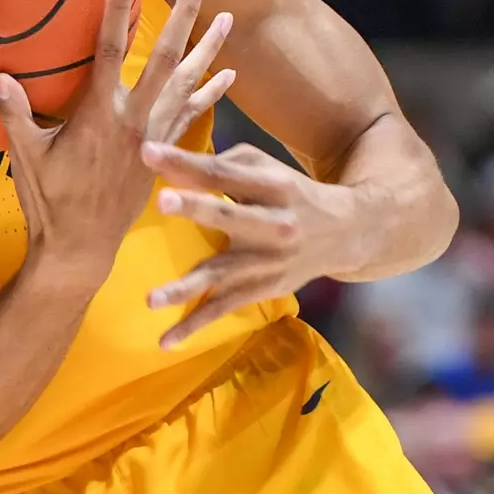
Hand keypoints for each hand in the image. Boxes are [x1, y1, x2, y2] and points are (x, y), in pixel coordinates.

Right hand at [0, 0, 235, 278]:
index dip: (115, 11)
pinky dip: (211, 93)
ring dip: (210, 49)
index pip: (107, 51)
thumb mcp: (25, 156)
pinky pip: (193, 116)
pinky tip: (226, 74)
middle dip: (185, 15)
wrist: (81, 248)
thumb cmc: (48, 201)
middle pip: (165, 58)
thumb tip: (0, 74)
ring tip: (230, 17)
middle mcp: (134, 121)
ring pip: (188, 84)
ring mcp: (153, 138)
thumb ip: (17, 114)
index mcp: (98, 116)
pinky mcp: (162, 154)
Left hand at [143, 142, 357, 348]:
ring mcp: (267, 263)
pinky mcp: (261, 290)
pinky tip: (165, 340)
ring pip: (222, 274)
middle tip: (162, 200)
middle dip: (197, 207)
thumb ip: (219, 166)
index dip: (187, 161)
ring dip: (185, 288)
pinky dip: (195, 325)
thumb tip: (165, 166)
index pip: (224, 172)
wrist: (345, 233)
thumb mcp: (263, 169)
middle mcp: (275, 225)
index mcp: (274, 186)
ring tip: (150, 300)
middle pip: (230, 216)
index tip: (148, 152)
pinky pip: (223, 308)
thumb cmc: (288, 192)